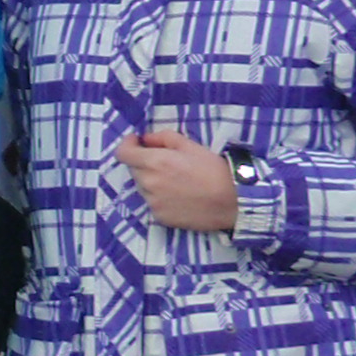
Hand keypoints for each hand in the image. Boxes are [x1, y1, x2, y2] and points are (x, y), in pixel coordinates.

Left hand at [115, 125, 241, 233]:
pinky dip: (159, 197)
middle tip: (166, 162)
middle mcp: (148, 183)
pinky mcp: (160, 217)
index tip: (136, 142)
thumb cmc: (214, 170)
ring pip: (142, 187)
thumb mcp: (190, 145)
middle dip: (144, 162)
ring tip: (176, 181)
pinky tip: (179, 196)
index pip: (122, 153)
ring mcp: (152, 202)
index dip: (127, 145)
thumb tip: (146, 139)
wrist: (233, 202)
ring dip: (151, 180)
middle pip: (134, 169)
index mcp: (154, 162)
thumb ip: (163, 138)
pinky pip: (152, 202)